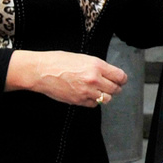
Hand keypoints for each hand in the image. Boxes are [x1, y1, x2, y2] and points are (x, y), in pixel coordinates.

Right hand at [7, 49, 130, 107]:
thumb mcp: (82, 58)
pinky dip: (93, 101)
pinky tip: (88, 95)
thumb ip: (97, 67)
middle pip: (115, 89)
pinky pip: (94, 104)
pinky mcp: (78, 101)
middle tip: (111, 86)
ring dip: (105, 96)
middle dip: (115, 88)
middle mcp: (94, 79)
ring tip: (99, 91)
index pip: (120, 76)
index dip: (122, 79)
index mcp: (96, 66)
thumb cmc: (58, 61)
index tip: (121, 80)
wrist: (41, 71)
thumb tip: (109, 74)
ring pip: (106, 99)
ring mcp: (86, 92)